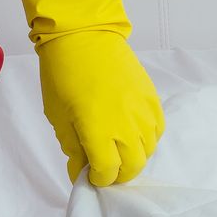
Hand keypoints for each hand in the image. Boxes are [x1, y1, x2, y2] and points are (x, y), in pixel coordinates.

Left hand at [19, 0, 163, 184]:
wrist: (83, 37)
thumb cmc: (63, 76)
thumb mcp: (58, 117)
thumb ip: (72, 148)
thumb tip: (80, 171)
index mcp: (99, 131)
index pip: (108, 172)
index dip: (99, 179)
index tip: (91, 175)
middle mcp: (126, 125)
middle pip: (133, 166)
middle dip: (119, 175)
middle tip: (107, 170)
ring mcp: (143, 111)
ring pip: (148, 150)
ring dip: (135, 157)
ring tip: (120, 152)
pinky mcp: (152, 97)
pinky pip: (158, 128)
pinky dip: (149, 138)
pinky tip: (136, 136)